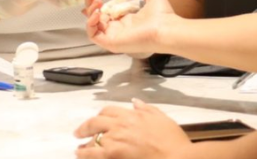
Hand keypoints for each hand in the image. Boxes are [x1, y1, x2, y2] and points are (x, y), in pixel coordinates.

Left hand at [75, 98, 190, 158]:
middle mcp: (120, 124)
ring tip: (80, 148)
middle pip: (95, 121)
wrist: (176, 156)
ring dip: (85, 142)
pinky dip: (83, 153)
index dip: (100, 115)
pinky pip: (92, 152)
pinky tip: (79, 154)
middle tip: (79, 132)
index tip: (97, 119)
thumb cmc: (172, 140)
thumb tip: (135, 102)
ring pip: (92, 138)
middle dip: (85, 126)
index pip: (109, 110)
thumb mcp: (162, 118)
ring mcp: (115, 139)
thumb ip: (146, 108)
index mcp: (132, 114)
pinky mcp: (113, 153)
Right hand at [85, 0, 177, 54]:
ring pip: (93, 26)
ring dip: (90, 12)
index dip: (97, 3)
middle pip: (96, 18)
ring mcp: (114, 36)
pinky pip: (94, 36)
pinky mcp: (111, 42)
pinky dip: (91, 24)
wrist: (167, 28)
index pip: (105, 12)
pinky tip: (96, 13)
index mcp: (125, 20)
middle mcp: (118, 29)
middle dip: (90, 4)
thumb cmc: (163, 17)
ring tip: (96, 2)